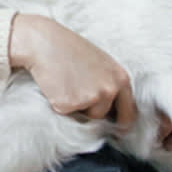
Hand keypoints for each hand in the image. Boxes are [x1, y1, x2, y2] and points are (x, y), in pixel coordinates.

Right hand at [9, 14, 136, 130]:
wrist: (43, 42)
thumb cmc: (69, 49)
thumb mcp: (101, 63)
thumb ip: (110, 83)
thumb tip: (113, 110)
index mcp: (121, 79)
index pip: (128, 112)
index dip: (121, 122)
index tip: (117, 129)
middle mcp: (109, 89)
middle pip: (102, 115)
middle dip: (90, 109)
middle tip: (77, 88)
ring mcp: (90, 98)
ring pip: (84, 116)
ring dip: (75, 106)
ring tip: (66, 83)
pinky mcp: (69, 104)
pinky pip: (65, 112)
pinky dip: (58, 103)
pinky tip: (56, 85)